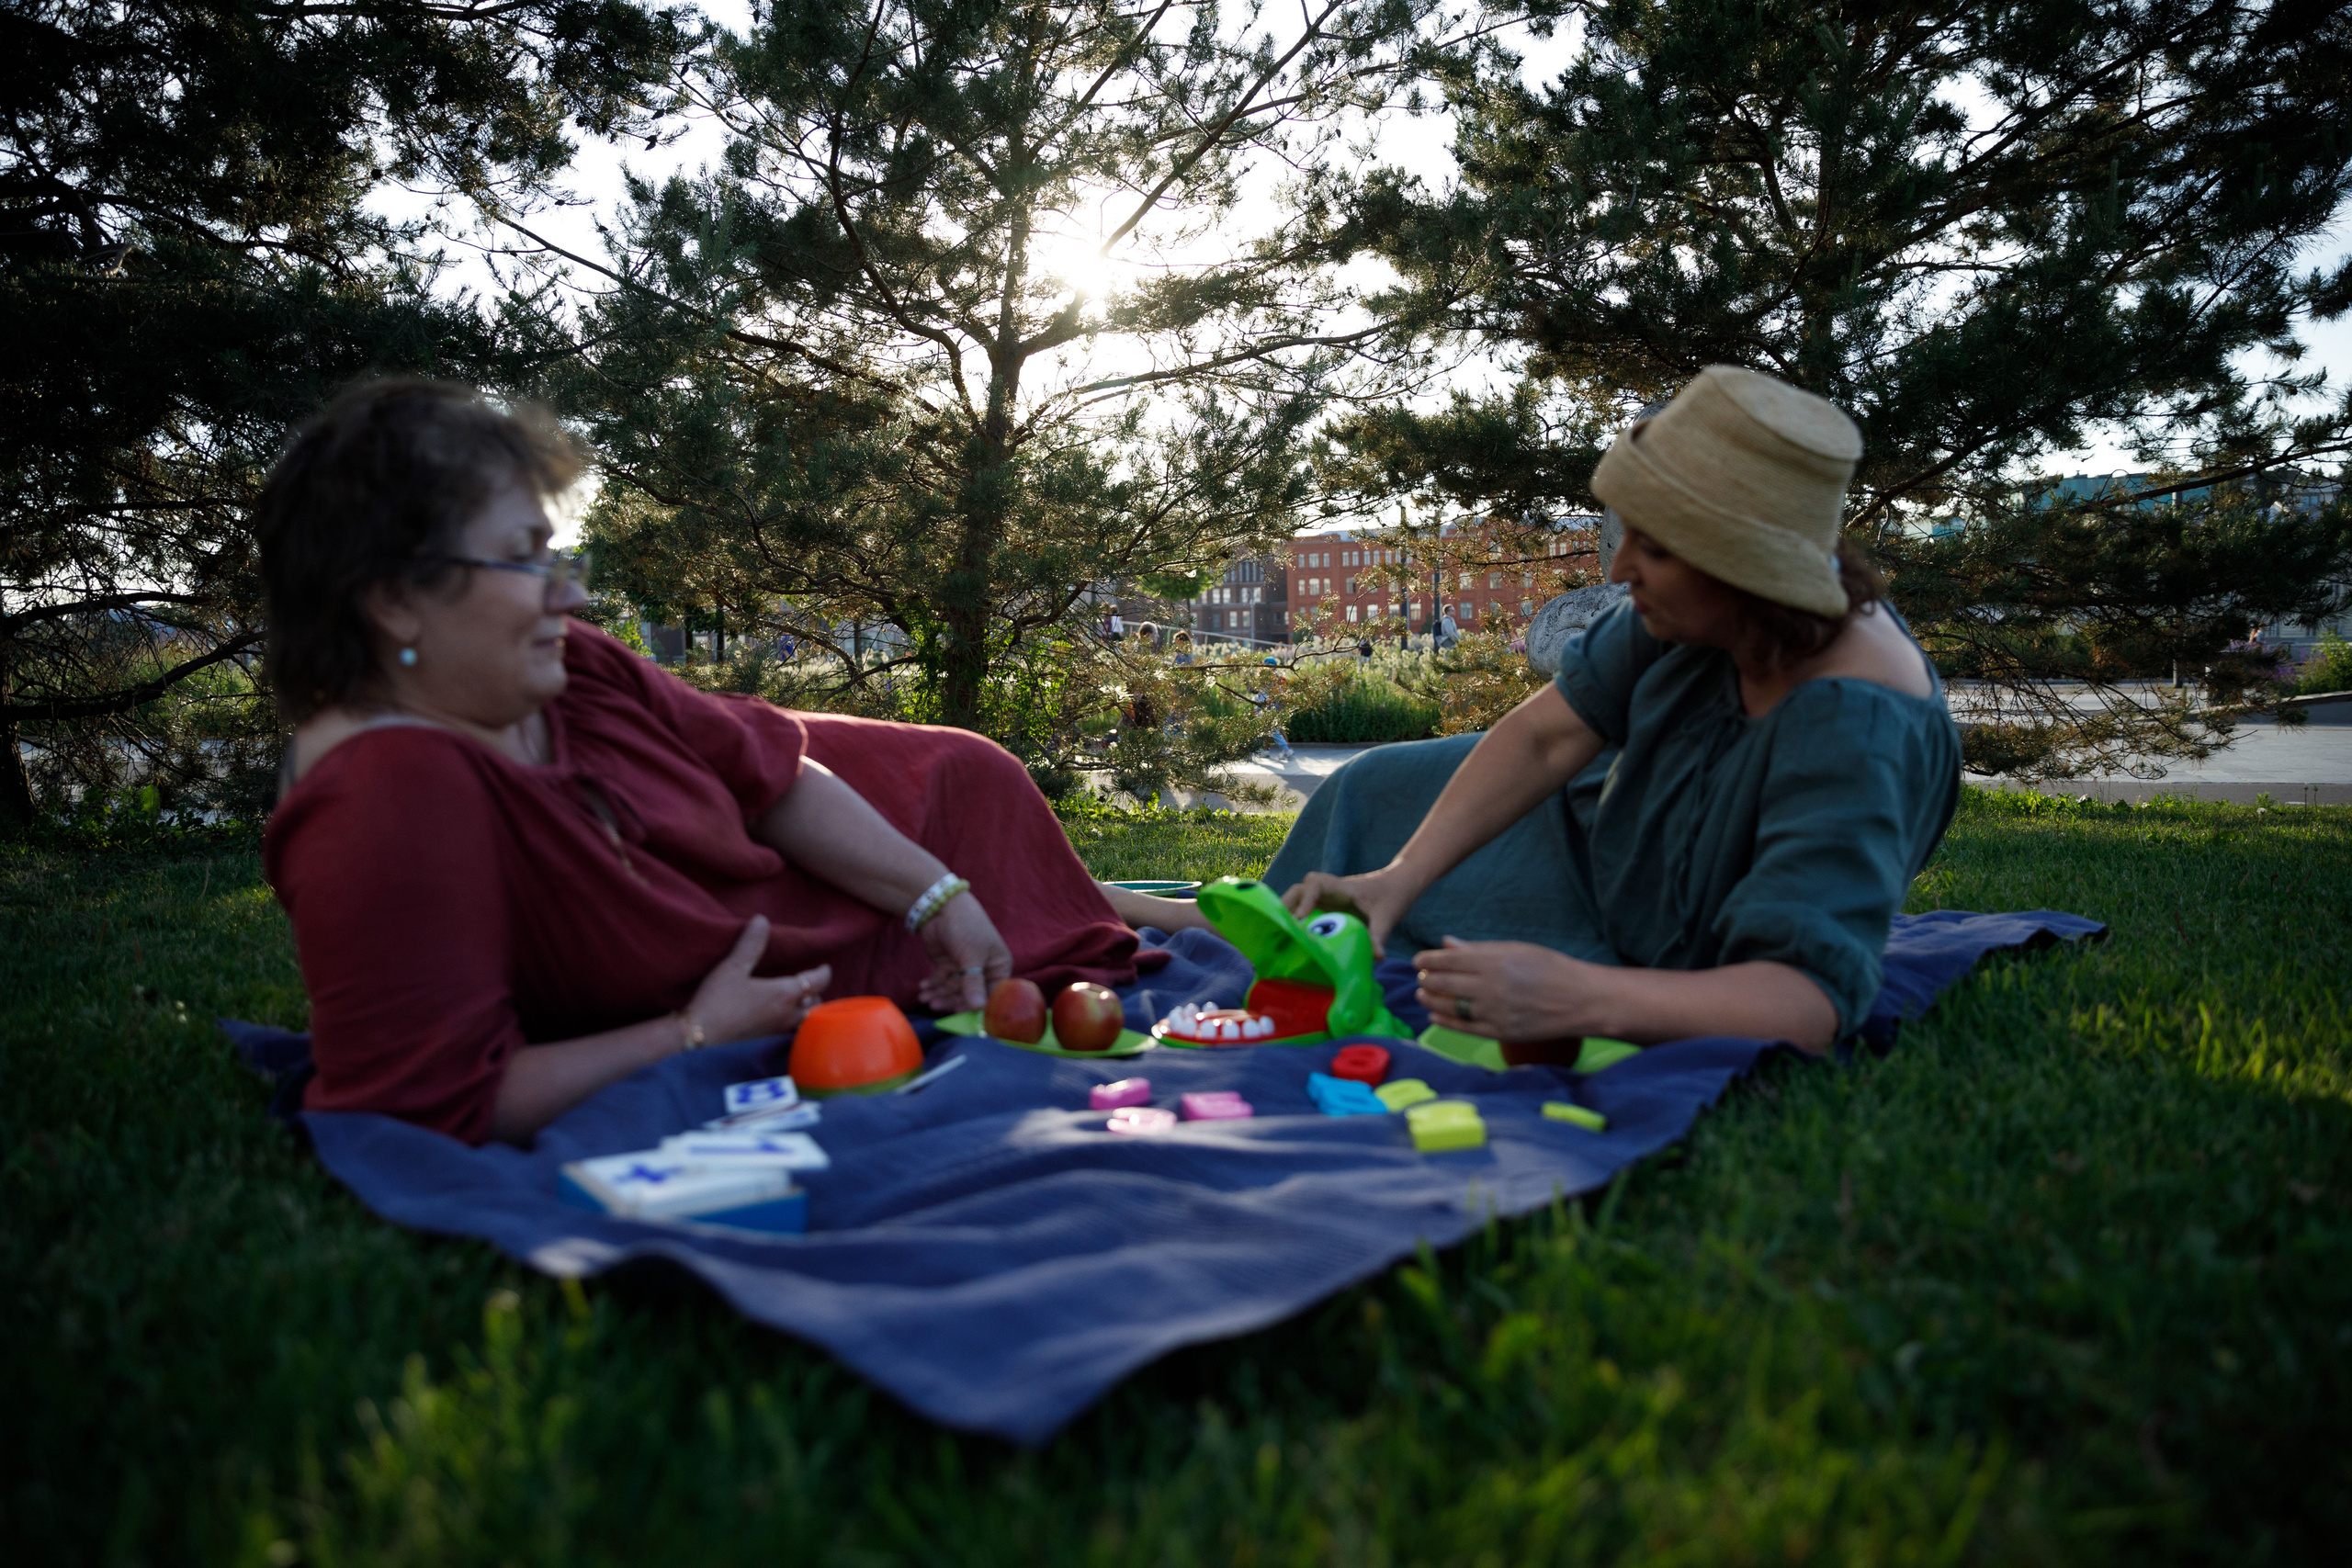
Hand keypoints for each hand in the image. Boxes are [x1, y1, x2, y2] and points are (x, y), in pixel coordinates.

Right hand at [684, 916, 829, 1045]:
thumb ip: (750, 944)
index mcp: (785, 993)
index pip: (818, 981)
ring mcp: (779, 1034)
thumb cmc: (716, 1002)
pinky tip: (783, 1026)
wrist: (698, 1039)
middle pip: (816, 1004)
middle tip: (811, 986)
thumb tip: (762, 919)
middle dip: (816, 994)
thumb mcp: (732, 968)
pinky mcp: (768, 1046)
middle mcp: (789, 1015)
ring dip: (808, 1013)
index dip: (823, 972)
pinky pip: (792, 1037)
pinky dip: (796, 1029)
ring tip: (802, 1006)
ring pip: (807, 1023)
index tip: (824, 967)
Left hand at [915, 892, 1012, 1011]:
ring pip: (952, 989)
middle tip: (933, 1004)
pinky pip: (941, 981)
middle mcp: (983, 970)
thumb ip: (973, 983)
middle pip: (968, 993)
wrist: (942, 906)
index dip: (975, 1005)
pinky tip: (922, 987)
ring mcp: (964, 968)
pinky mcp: (948, 965)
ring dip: (938, 994)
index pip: (990, 993)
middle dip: (950, 999)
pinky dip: (932, 985)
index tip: (958, 1012)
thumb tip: (978, 1007)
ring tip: (924, 997)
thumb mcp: (972, 956)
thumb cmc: (967, 927)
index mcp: (998, 967)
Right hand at [1281, 866, 1416, 953]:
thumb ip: (1379, 936)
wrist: (1399, 884)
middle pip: (1299, 890)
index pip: (1315, 884)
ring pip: (1299, 899)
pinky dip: (1298, 921)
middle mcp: (1330, 890)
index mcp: (1341, 887)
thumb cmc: (1393, 895)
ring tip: (1281, 937)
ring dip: (1288, 913)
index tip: (1301, 918)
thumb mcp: (1388, 917)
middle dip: (1286, 906)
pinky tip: (1296, 941)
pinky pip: (1307, 910)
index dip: (1304, 899)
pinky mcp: (1329, 907)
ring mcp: (1327, 898)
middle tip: (1279, 929)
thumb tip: (1377, 958)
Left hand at [1412, 935, 1599, 1040]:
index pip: (1448, 960)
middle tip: (1421, 977)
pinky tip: (1434, 1017)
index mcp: (1493, 962)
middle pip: (1445, 983)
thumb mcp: (1515, 949)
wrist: (1579, 999)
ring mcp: (1493, 1012)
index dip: (1429, 960)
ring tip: (1422, 995)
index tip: (1419, 960)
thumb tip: (1447, 943)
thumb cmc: (1549, 967)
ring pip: (1450, 1007)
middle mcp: (1489, 987)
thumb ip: (1478, 949)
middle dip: (1428, 979)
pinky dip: (1445, 1022)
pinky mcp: (1499, 1032)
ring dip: (1431, 1001)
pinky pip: (1464, 1028)